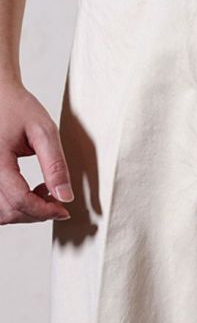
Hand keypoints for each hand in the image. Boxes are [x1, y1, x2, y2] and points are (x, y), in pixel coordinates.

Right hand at [0, 81, 73, 224]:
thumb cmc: (18, 108)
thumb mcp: (44, 131)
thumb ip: (55, 165)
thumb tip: (65, 196)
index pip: (19, 200)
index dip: (44, 211)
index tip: (64, 209)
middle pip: (8, 212)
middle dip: (36, 213)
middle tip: (57, 201)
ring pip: (0, 213)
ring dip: (24, 212)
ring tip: (44, 192)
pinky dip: (13, 206)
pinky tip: (29, 191)